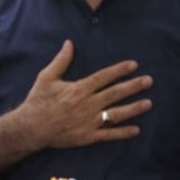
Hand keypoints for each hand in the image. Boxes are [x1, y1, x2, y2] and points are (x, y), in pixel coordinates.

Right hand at [18, 40, 151, 151]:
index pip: (104, 77)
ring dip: (133, 108)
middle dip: (134, 86)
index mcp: (79, 89)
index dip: (120, 70)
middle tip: (149, 81)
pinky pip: (109, 135)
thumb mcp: (46, 77)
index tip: (134, 65)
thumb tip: (69, 43)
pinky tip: (136, 129)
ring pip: (116, 114)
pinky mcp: (88, 136)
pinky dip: (123, 133)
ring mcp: (89, 121)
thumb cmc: (38, 101)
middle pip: (115, 93)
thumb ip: (61, 61)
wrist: (31, 128)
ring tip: (148, 103)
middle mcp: (87, 104)